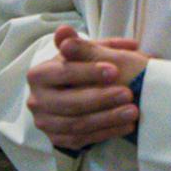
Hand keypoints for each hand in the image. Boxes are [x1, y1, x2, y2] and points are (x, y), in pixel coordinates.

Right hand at [24, 25, 142, 150]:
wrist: (86, 94)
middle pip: (70, 102)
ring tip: (133, 111)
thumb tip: (64, 30)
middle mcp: (37, 100)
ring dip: (108, 118)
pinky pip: (82, 139)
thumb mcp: (88, 54)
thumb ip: (81, 45)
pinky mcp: (57, 139)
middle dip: (101, 98)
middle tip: (128, 93)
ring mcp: (45, 122)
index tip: (114, 71)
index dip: (88, 72)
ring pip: (77, 124)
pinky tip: (127, 126)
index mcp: (39, 74)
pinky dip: (106, 133)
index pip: (63, 73)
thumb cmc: (88, 69)